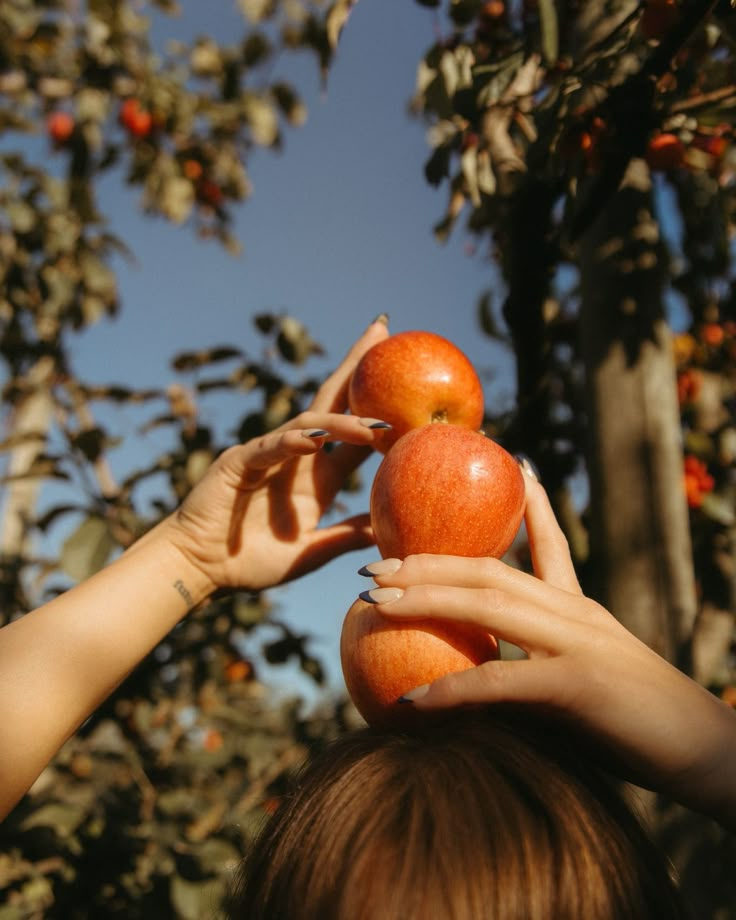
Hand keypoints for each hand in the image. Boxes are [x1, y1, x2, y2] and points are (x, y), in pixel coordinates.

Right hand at [163, 318, 390, 593]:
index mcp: (316, 475)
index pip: (355, 430)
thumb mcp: (313, 550)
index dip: (380, 405)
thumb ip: (347, 534)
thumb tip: (391, 526)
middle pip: (333, 401)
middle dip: (358, 365)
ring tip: (377, 424)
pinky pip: (269, 448)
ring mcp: (268, 454)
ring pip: (309, 423)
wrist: (200, 568)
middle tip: (384, 329)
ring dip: (343, 421)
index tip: (411, 383)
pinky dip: (292, 442)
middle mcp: (297, 456)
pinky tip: (314, 440)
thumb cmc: (251, 560)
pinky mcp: (239, 463)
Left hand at [359, 473, 735, 827]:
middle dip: (427, 561)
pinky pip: (500, 681)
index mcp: (579, 610)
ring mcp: (576, 642)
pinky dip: (451, 689)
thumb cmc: (645, 727)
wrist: (708, 754)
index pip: (548, 544)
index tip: (507, 471)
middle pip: (488, 570)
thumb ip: (540, 671)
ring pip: (487, 603)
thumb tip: (485, 681)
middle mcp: (574, 613)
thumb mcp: (588, 684)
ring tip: (374, 603)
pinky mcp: (577, 685)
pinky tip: (410, 701)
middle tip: (375, 563)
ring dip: (424, 599)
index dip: (526, 506)